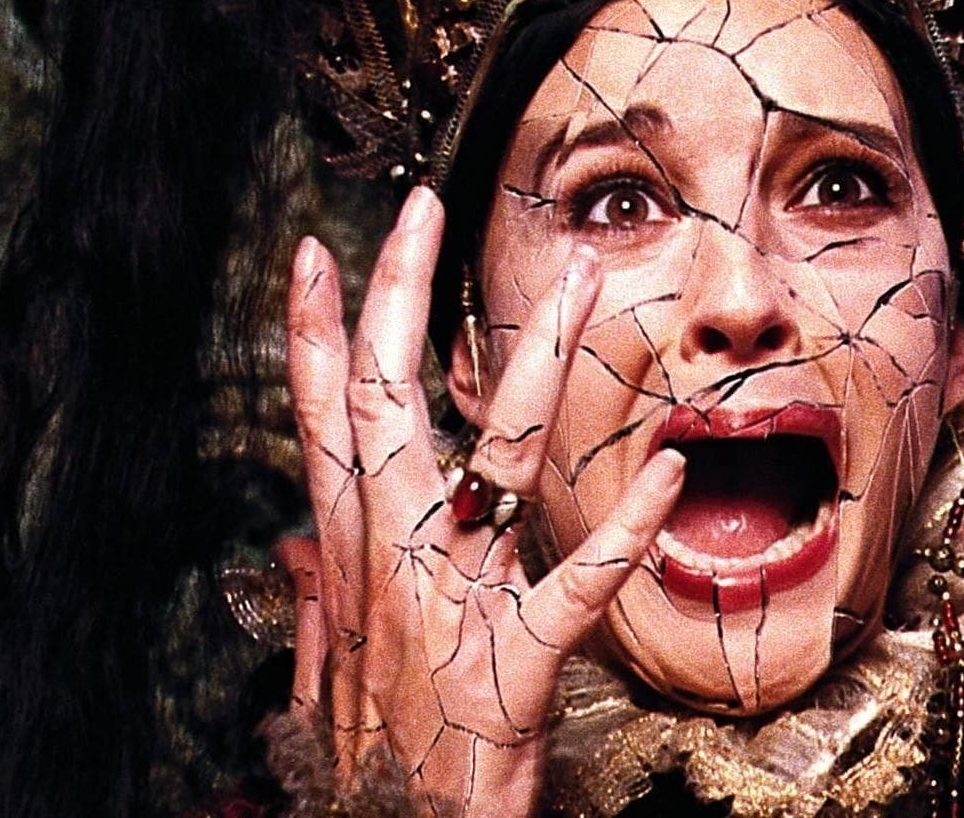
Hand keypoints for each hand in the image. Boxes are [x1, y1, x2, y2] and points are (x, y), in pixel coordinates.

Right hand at [278, 187, 684, 815]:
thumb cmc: (371, 759)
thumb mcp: (325, 669)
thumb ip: (316, 595)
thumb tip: (292, 540)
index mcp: (346, 557)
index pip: (321, 421)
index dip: (317, 333)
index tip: (320, 253)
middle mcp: (388, 562)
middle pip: (382, 404)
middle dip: (398, 295)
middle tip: (422, 206)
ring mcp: (449, 605)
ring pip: (491, 462)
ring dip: (536, 364)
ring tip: (582, 284)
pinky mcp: (515, 662)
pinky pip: (578, 583)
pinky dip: (625, 527)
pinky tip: (671, 469)